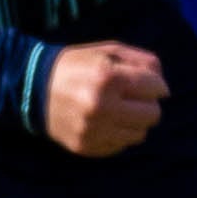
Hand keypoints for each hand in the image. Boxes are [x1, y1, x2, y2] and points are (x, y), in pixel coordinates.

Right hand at [44, 41, 169, 156]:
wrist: (32, 87)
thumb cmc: (77, 65)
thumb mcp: (108, 51)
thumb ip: (142, 61)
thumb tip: (164, 85)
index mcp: (108, 78)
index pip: (156, 88)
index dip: (156, 85)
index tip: (147, 84)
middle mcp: (102, 107)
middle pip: (153, 115)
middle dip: (148, 104)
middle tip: (133, 98)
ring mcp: (93, 130)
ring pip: (140, 134)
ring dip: (134, 121)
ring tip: (119, 110)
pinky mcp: (86, 147)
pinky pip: (121, 146)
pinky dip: (119, 134)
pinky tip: (105, 121)